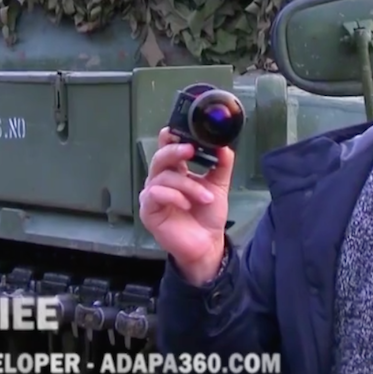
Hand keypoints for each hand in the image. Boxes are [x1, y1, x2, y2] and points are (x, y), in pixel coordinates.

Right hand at [139, 127, 233, 285]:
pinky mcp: (148, 210)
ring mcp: (153, 195)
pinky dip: (174, 196)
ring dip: (187, 185)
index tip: (182, 130)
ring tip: (205, 197)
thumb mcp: (219, 185)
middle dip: (175, 150)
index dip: (171, 136)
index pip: (168, 147)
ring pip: (163, 177)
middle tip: (191, 150)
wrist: (208, 243)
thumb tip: (224, 145)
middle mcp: (162, 180)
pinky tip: (186, 204)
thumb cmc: (208, 215)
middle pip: (160, 156)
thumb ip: (222, 164)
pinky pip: (155, 194)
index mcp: (176, 170)